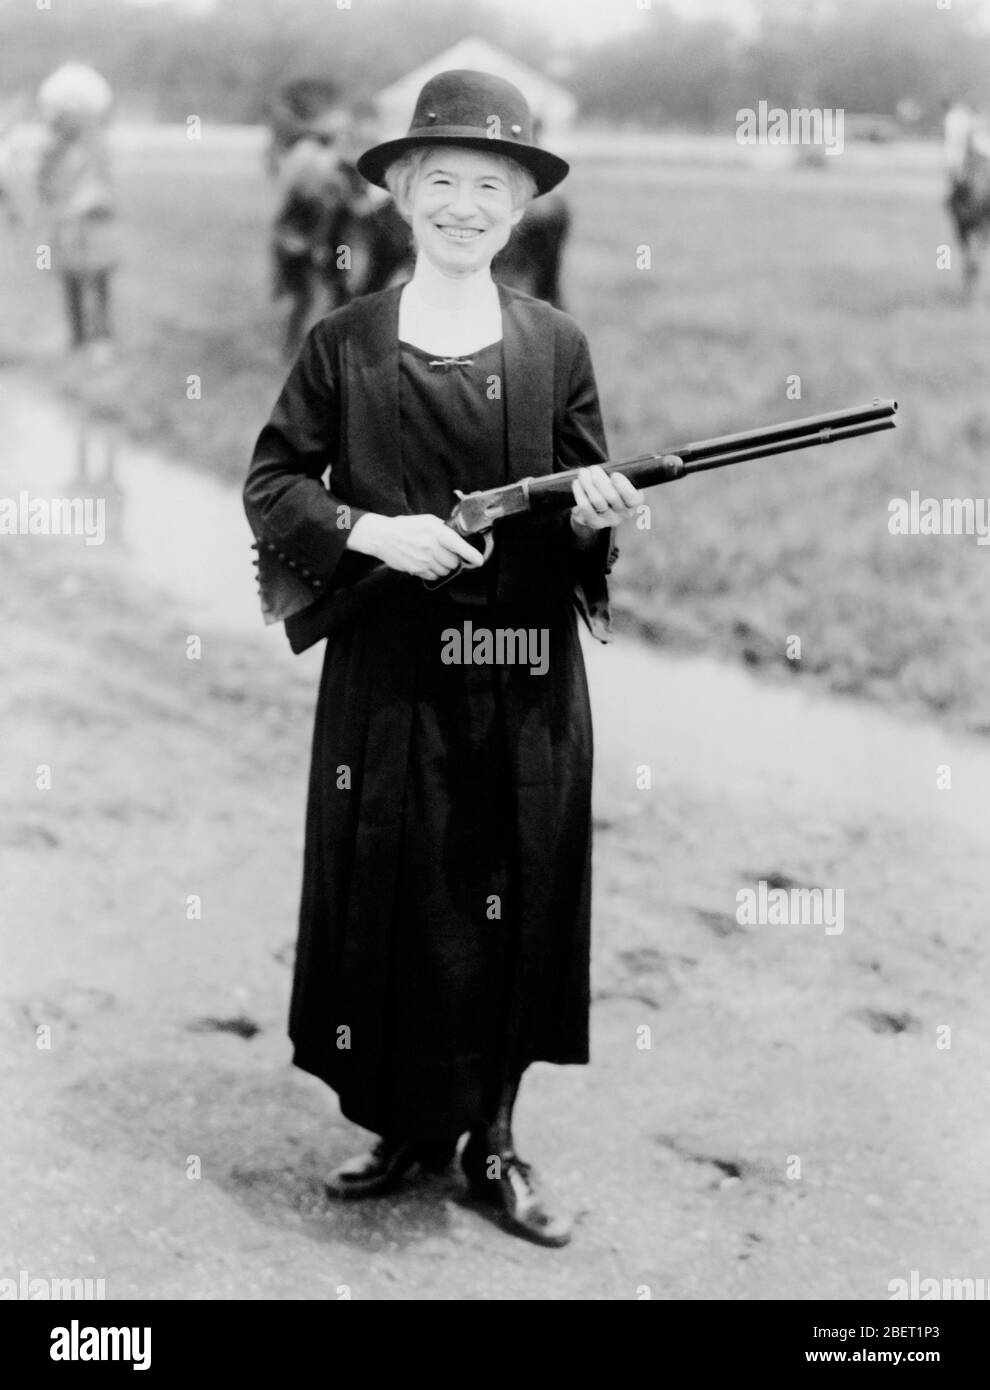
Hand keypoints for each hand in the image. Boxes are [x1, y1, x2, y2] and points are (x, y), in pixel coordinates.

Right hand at [347, 513, 483, 581]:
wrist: (382, 536)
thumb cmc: (405, 527)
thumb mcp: (426, 520)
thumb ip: (443, 528)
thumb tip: (456, 538)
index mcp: (436, 532)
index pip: (459, 545)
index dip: (471, 555)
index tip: (479, 560)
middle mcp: (431, 547)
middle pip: (454, 562)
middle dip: (453, 559)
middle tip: (445, 553)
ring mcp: (424, 560)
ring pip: (445, 571)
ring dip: (444, 567)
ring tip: (434, 557)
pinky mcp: (416, 569)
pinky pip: (433, 576)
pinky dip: (433, 572)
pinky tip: (426, 563)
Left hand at [570, 465, 644, 533]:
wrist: (600, 506)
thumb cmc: (613, 486)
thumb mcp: (622, 479)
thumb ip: (621, 473)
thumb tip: (613, 471)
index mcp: (635, 502)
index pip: (631, 497)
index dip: (622, 485)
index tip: (614, 475)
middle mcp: (624, 514)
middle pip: (611, 497)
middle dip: (599, 479)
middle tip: (593, 468)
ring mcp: (609, 520)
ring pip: (597, 500)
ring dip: (587, 483)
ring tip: (583, 472)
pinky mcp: (594, 523)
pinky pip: (585, 508)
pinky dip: (580, 493)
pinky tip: (577, 483)